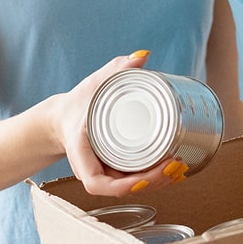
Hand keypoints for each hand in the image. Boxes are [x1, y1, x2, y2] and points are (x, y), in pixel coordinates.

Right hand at [56, 50, 170, 196]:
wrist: (63, 117)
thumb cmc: (76, 103)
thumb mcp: (93, 84)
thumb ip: (116, 69)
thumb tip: (142, 56)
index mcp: (81, 154)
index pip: (98, 183)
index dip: (123, 185)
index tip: (145, 178)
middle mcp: (92, 168)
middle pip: (122, 187)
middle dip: (151, 181)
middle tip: (175, 164)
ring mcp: (104, 171)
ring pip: (131, 186)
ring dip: (156, 183)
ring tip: (179, 168)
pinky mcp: (114, 169)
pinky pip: (133, 180)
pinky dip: (152, 180)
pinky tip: (173, 174)